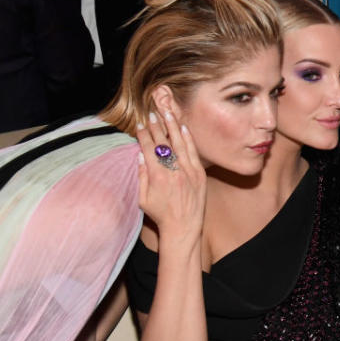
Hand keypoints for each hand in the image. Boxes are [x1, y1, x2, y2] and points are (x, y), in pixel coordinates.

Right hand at [136, 108, 206, 245]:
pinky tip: (182, 128)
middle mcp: (174, 171)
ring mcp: (189, 172)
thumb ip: (141, 175)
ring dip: (172, 126)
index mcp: (157, 176)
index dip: (144, 135)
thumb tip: (140, 155)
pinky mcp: (199, 174)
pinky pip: (193, 152)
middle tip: (151, 114)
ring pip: (180, 143)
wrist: (183, 227)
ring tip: (167, 112)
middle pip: (164, 142)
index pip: (149, 149)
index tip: (140, 124)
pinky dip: (188, 139)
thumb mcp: (143, 198)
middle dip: (156, 126)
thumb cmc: (161, 215)